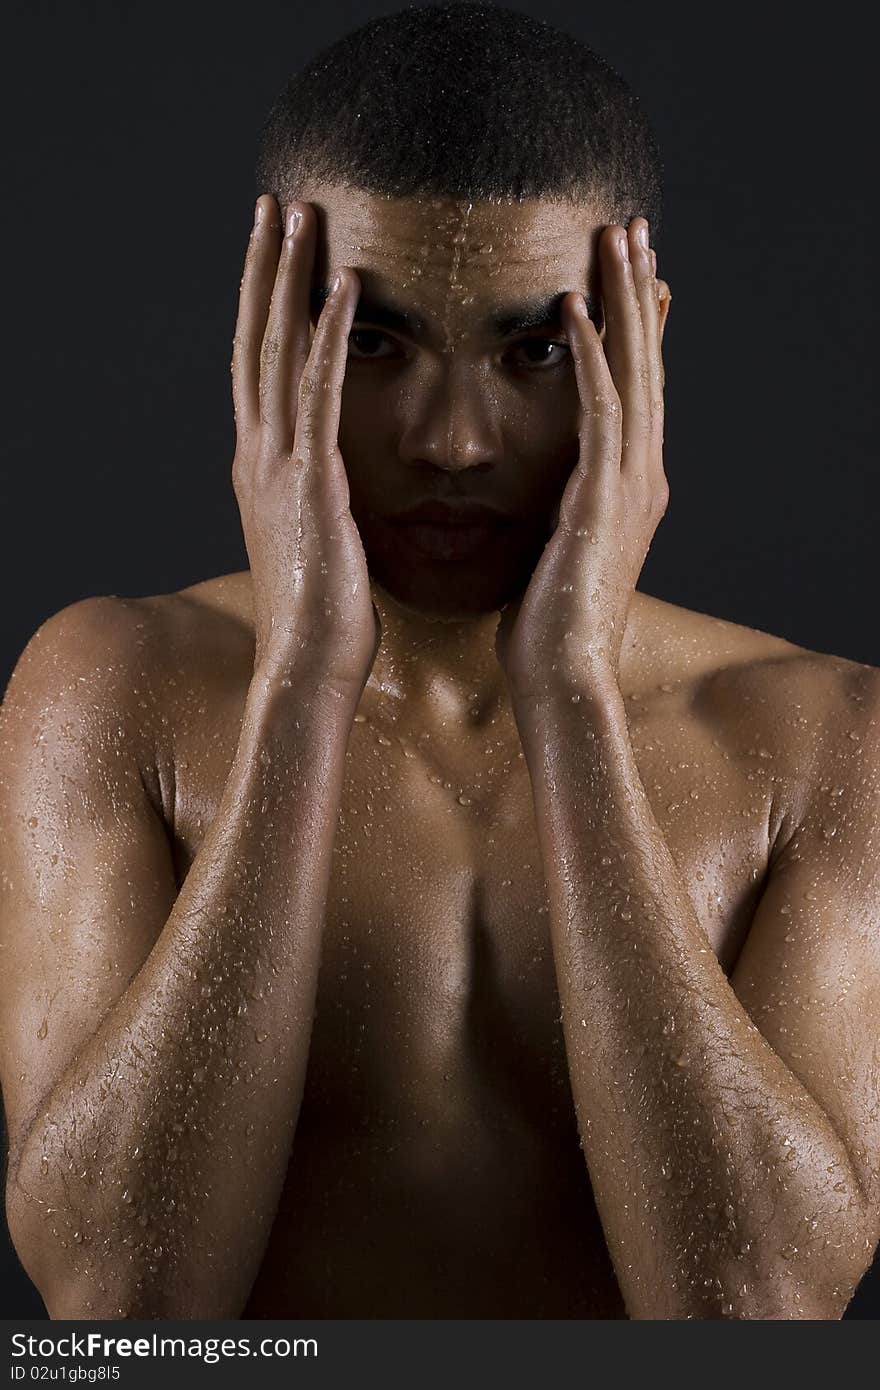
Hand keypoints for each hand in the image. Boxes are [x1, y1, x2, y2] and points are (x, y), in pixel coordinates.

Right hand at [231, 194, 380, 698]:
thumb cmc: (323, 616)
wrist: (309, 668)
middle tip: (272, 204)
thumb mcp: (312, 541)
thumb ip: (315, 498)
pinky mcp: (311, 484)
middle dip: (261, 270)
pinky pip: (319, 394)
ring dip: (287, 280)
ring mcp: (277, 467)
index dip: (260, 307)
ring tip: (299, 215)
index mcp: (260, 468)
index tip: (271, 253)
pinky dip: (328, 337)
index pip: (256, 369)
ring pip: (276, 353)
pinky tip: (344, 287)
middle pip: (253, 342)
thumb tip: (330, 481)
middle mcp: (257, 456)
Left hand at [495, 217, 671, 702]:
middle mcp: (643, 477)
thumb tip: (544, 493)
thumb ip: (561, 508)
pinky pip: (602, 412)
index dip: (636, 327)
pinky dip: (593, 357)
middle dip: (640, 293)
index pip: (637, 389)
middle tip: (635, 227)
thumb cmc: (548, 626)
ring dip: (625, 301)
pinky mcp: (604, 500)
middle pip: (648, 364)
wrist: (562, 679)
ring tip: (616, 239)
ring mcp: (631, 487)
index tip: (625, 273)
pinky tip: (573, 309)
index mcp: (629, 488)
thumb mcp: (557, 550)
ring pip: (635, 372)